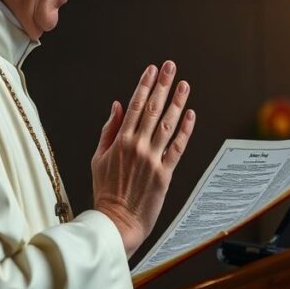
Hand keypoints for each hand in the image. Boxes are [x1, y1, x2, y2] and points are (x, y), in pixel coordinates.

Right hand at [91, 61, 195, 256]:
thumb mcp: (99, 158)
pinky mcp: (165, 173)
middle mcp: (138, 146)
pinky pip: (178, 147)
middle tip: (170, 66)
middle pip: (153, 109)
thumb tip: (118, 106)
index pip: (135, 106)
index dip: (145, 85)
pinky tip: (191, 114)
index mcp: (120, 141)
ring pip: (168, 124)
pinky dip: (185, 130)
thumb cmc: (106, 191)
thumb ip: (109, 130)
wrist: (116, 222)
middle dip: (162, 85)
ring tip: (183, 84)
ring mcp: (153, 159)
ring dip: (177, 102)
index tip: (152, 70)